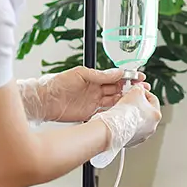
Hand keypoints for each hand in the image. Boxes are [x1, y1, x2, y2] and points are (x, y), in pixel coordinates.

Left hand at [21, 67, 146, 122]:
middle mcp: (95, 90)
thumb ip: (99, 75)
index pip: (115, 77)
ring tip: (135, 102)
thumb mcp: (80, 74)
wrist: (44, 101)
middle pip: (118, 89)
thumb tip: (117, 72)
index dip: (128, 77)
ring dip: (125, 101)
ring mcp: (93, 102)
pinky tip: (122, 112)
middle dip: (131, 90)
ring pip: (114, 101)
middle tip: (142, 91)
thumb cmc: (57, 84)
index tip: (139, 77)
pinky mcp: (90, 114)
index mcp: (94, 78)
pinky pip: (106, 113)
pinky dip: (115, 112)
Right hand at [112, 84, 161, 146]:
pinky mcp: (132, 140)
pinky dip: (126, 124)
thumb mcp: (136, 91)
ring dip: (131, 114)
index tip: (137, 90)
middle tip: (129, 99)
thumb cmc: (127, 112)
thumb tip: (139, 88)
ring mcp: (142, 135)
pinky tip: (120, 119)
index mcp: (156, 115)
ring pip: (138, 121)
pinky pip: (130, 129)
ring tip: (122, 109)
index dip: (143, 92)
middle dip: (137, 104)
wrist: (115, 127)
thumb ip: (140, 88)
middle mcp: (152, 127)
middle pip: (145, 111)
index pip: (153, 99)